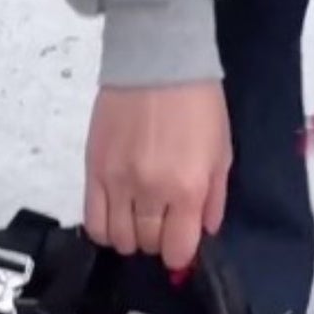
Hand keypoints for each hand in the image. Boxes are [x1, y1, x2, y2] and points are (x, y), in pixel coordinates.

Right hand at [84, 81, 231, 269]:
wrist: (156, 60)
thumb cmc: (197, 103)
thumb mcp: (221, 151)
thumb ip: (214, 197)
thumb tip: (204, 231)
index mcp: (187, 188)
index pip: (177, 249)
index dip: (180, 253)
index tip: (180, 242)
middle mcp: (150, 191)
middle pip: (146, 244)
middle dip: (156, 240)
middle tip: (161, 221)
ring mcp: (117, 182)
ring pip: (117, 239)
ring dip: (130, 236)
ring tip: (137, 218)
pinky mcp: (93, 170)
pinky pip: (92, 220)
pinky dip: (104, 228)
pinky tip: (115, 216)